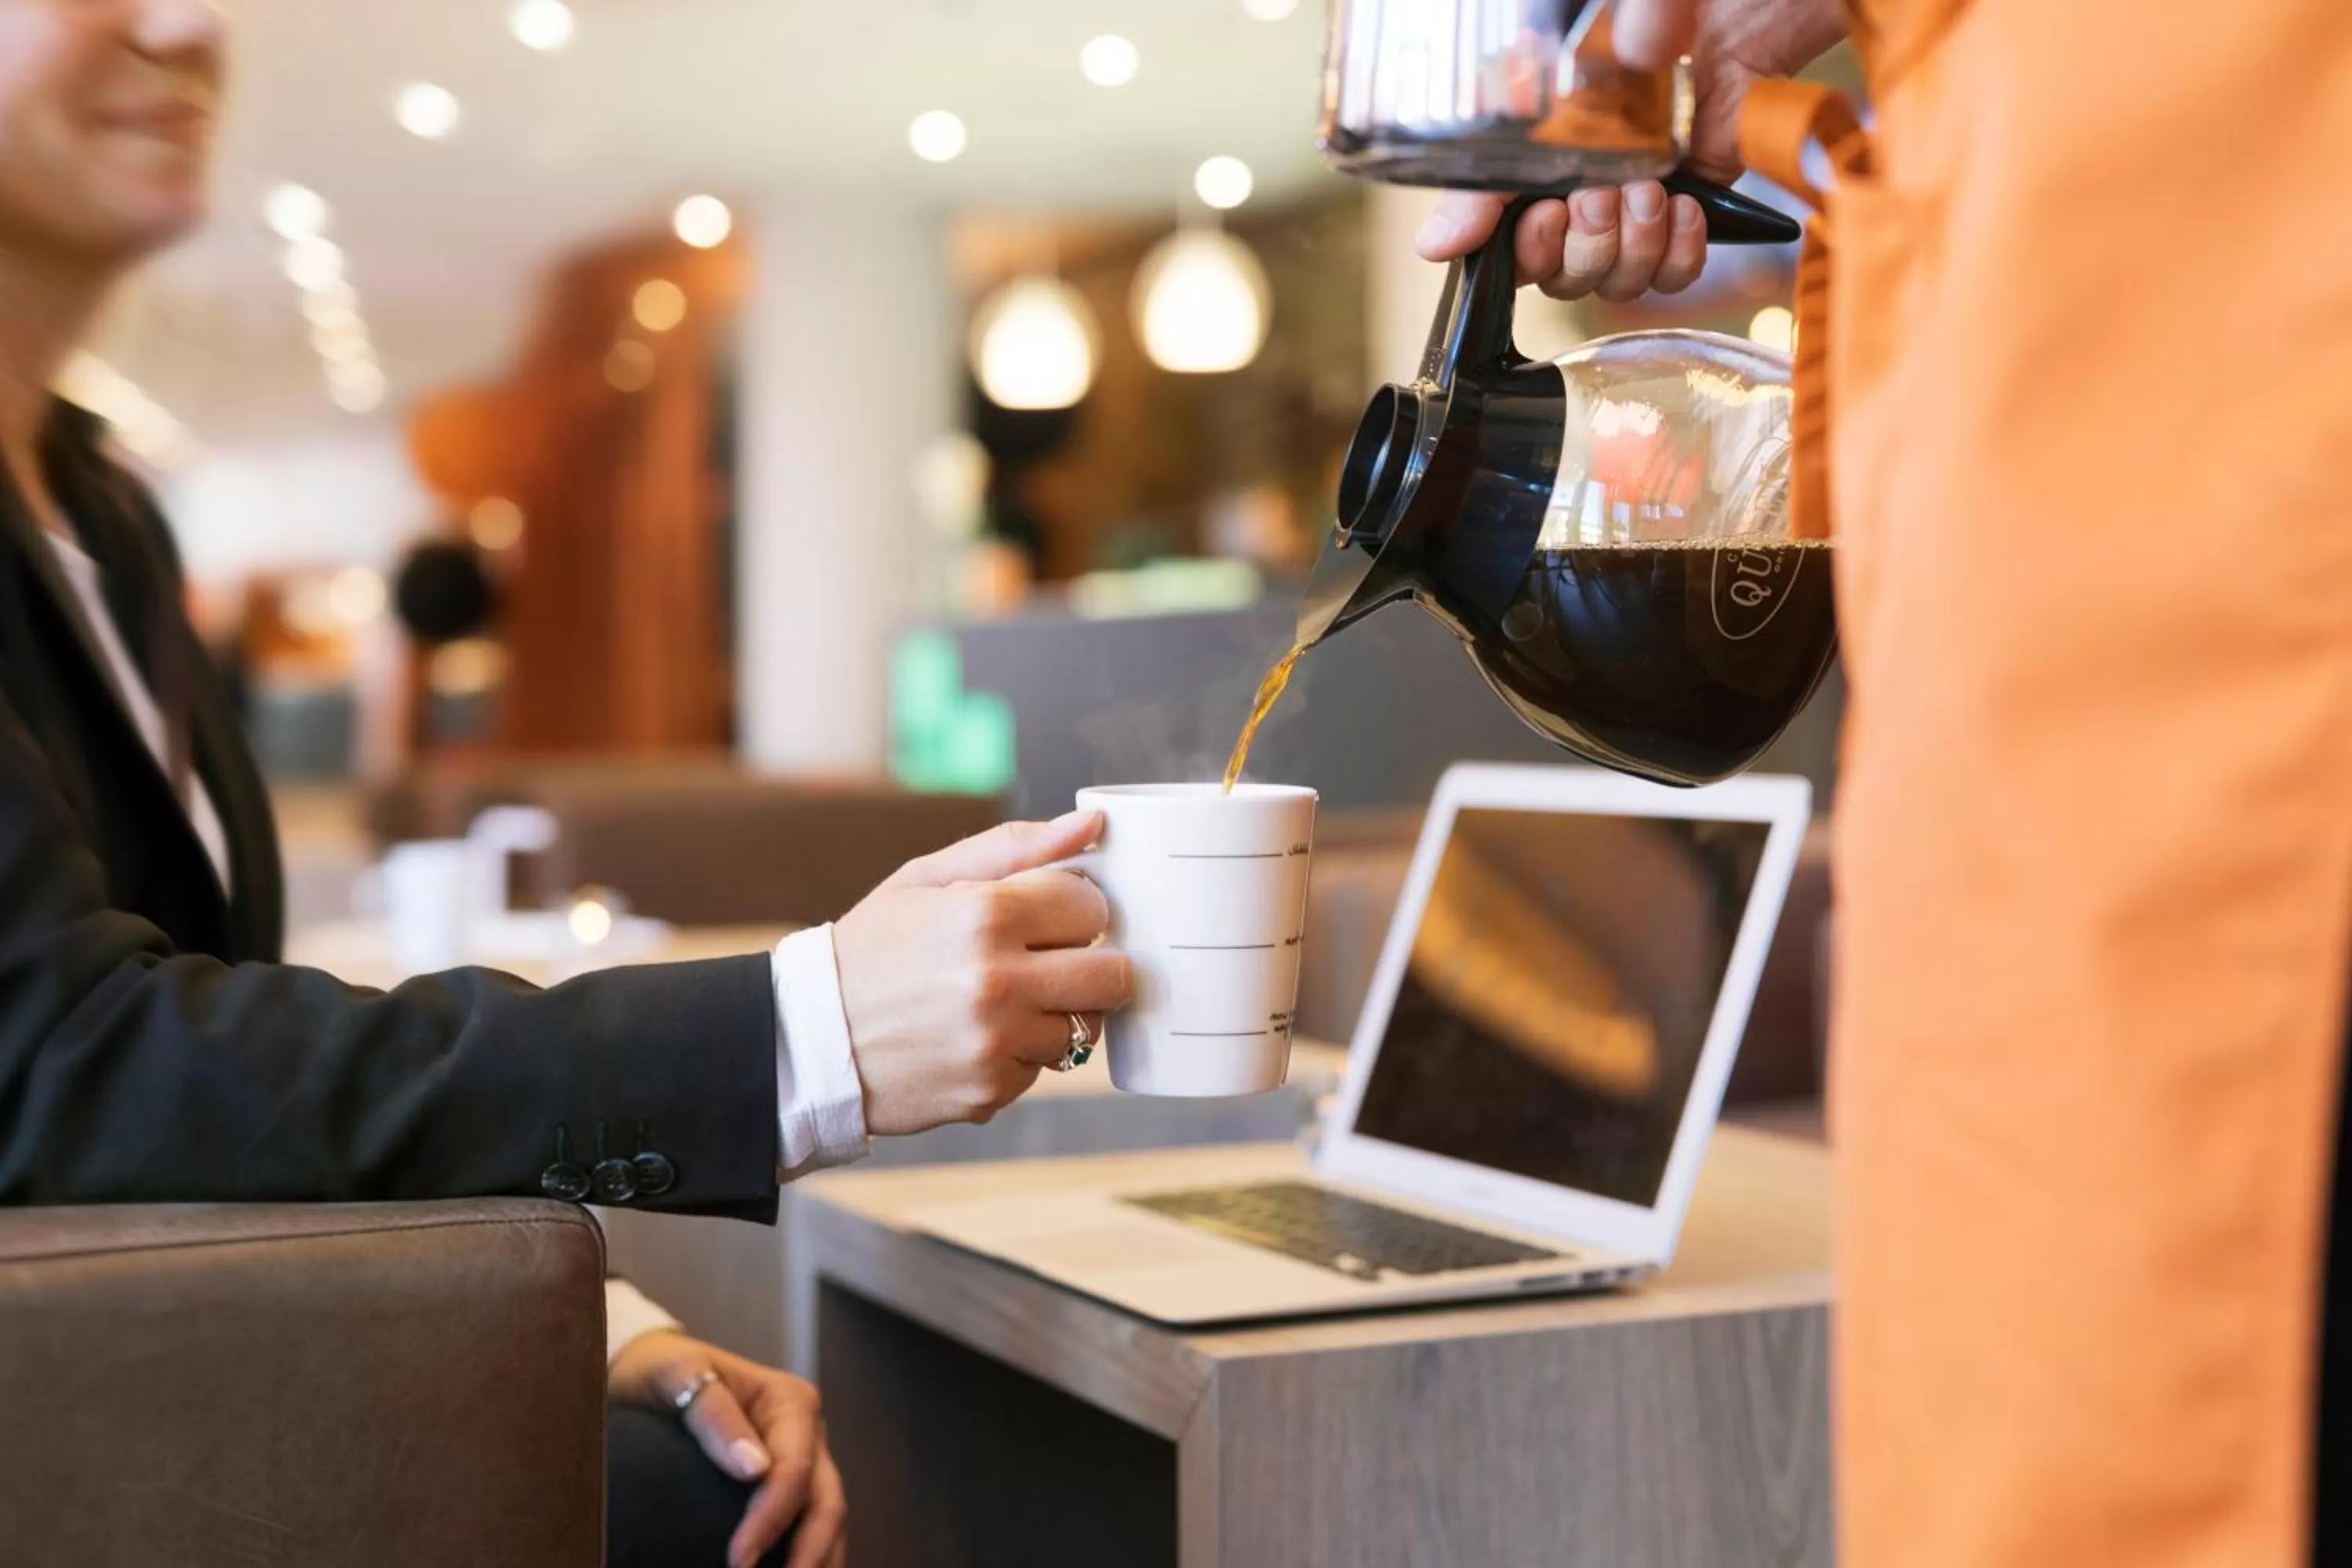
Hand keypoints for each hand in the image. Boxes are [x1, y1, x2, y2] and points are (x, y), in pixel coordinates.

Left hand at [607, 1331, 846, 1567]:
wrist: (649, 1372)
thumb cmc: (664, 1370)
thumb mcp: (680, 1375)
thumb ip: (716, 1417)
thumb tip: (755, 1470)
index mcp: (791, 1401)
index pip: (793, 1470)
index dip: (771, 1519)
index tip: (739, 1561)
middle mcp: (807, 1434)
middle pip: (826, 1502)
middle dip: (809, 1553)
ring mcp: (804, 1462)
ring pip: (828, 1520)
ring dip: (818, 1559)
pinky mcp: (790, 1488)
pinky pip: (810, 1526)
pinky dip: (809, 1555)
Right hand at [834, 810, 1131, 1135]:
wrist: (808, 1039)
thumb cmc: (872, 948)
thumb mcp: (928, 879)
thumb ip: (1015, 848)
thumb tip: (1092, 825)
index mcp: (985, 914)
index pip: (1093, 908)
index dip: (1075, 910)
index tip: (1048, 916)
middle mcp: (997, 981)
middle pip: (1112, 976)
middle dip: (1091, 965)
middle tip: (1050, 961)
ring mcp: (996, 1043)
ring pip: (1085, 1027)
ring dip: (1057, 1013)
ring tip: (1003, 1001)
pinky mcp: (992, 1091)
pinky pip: (1045, 1068)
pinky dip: (1022, 1053)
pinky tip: (977, 1037)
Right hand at [1413, 0, 1847, 298]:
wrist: (1698, 16)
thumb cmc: (1613, 37)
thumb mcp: (1531, 98)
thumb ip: (1482, 179)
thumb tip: (1431, 247)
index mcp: (1532, 175)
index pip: (1511, 259)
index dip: (1529, 254)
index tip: (1545, 214)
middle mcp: (1577, 201)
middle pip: (1567, 281)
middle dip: (1587, 243)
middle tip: (1602, 194)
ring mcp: (1632, 212)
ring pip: (1620, 282)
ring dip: (1635, 245)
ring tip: (1649, 190)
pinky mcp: (1689, 211)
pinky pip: (1676, 274)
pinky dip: (1681, 251)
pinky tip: (1685, 206)